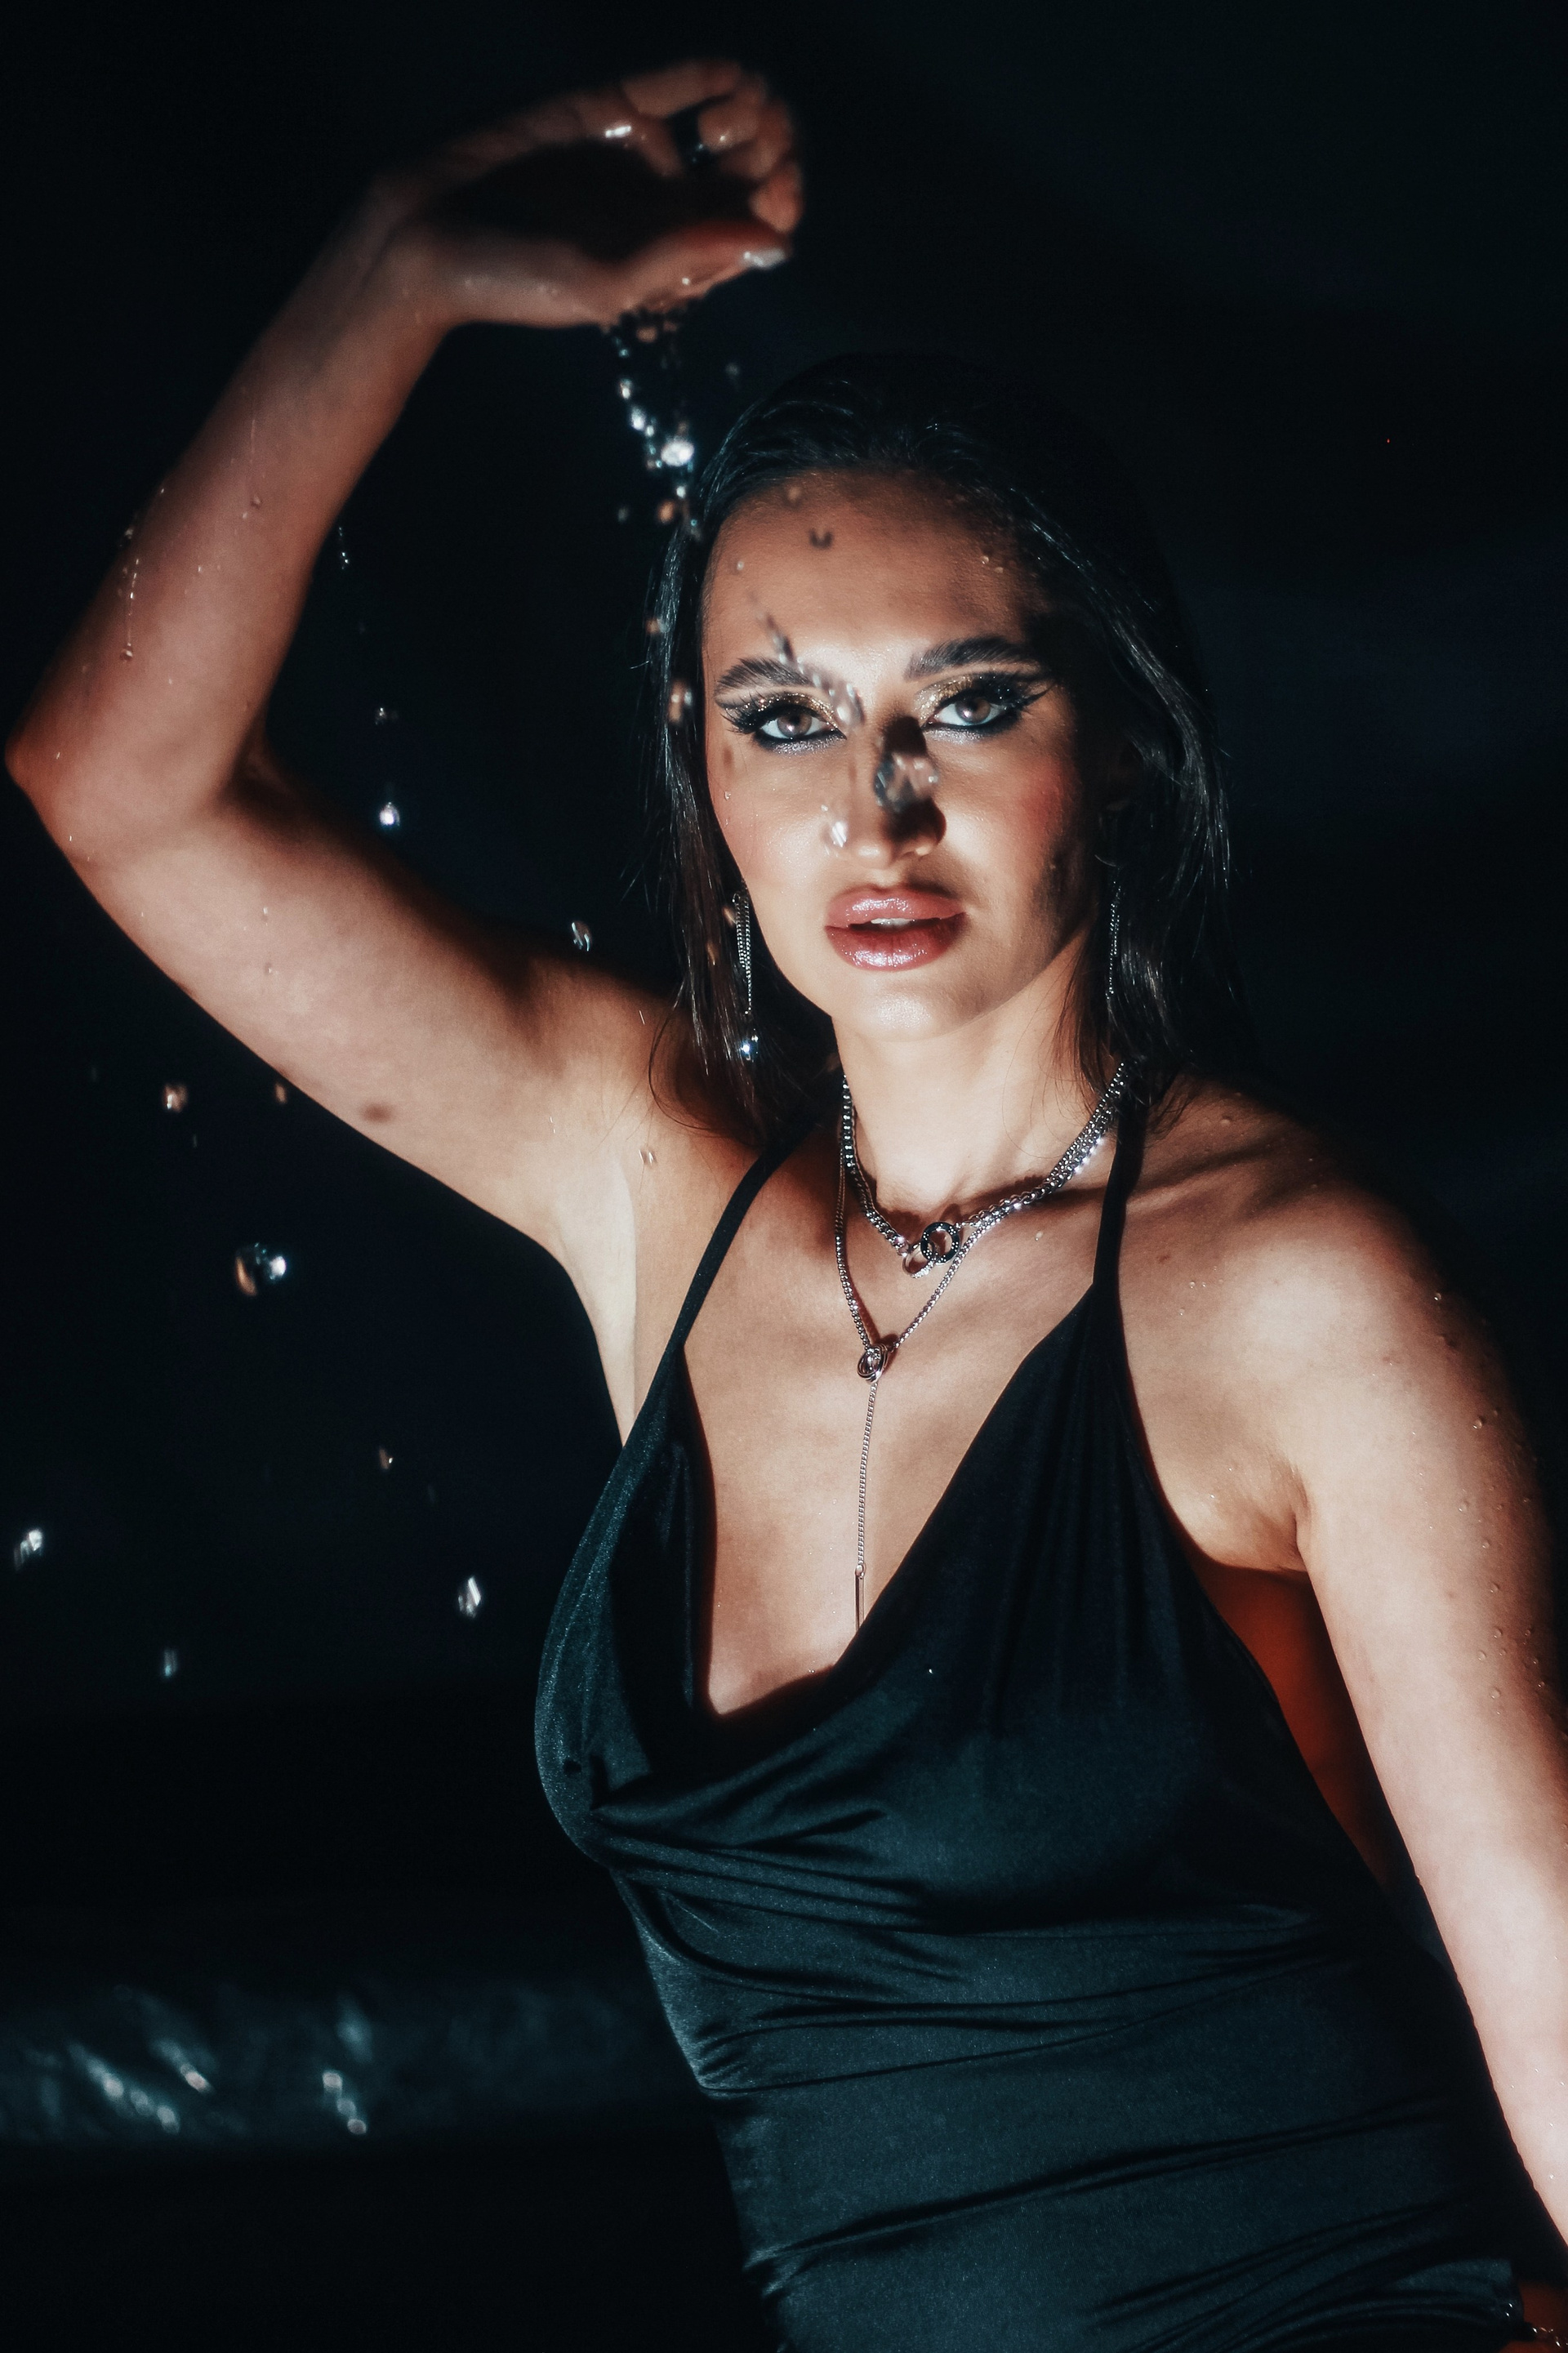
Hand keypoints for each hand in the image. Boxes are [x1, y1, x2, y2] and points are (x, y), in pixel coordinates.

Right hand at [373, 60, 801, 332]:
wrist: (428, 231)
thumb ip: (688, 258)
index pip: (757, 228)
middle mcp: (666, 210)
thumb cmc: (515, 279)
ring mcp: (640, 157)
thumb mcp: (609, 282)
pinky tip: (727, 77)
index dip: (782, 201)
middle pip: (751, 173)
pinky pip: (675, 87)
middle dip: (774, 149)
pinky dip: (710, 77)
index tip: (780, 183)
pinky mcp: (608, 111)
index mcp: (677, 264)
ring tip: (732, 115)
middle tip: (752, 141)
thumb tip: (777, 243)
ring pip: (724, 127)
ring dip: (751, 111)